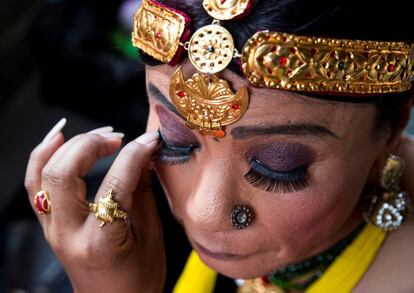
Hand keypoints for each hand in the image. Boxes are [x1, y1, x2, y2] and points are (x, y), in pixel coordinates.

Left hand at [24, 118, 164, 292]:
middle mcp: (69, 234)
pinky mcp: (49, 224)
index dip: (134, 155)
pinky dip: (43, 155)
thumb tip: (146, 154)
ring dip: (68, 146)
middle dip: (92, 144)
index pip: (114, 185)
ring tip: (97, 135)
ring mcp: (53, 229)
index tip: (149, 141)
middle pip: (64, 173)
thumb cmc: (138, 278)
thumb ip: (144, 191)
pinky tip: (59, 138)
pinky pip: (35, 183)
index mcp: (101, 242)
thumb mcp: (151, 235)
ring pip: (43, 174)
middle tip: (119, 138)